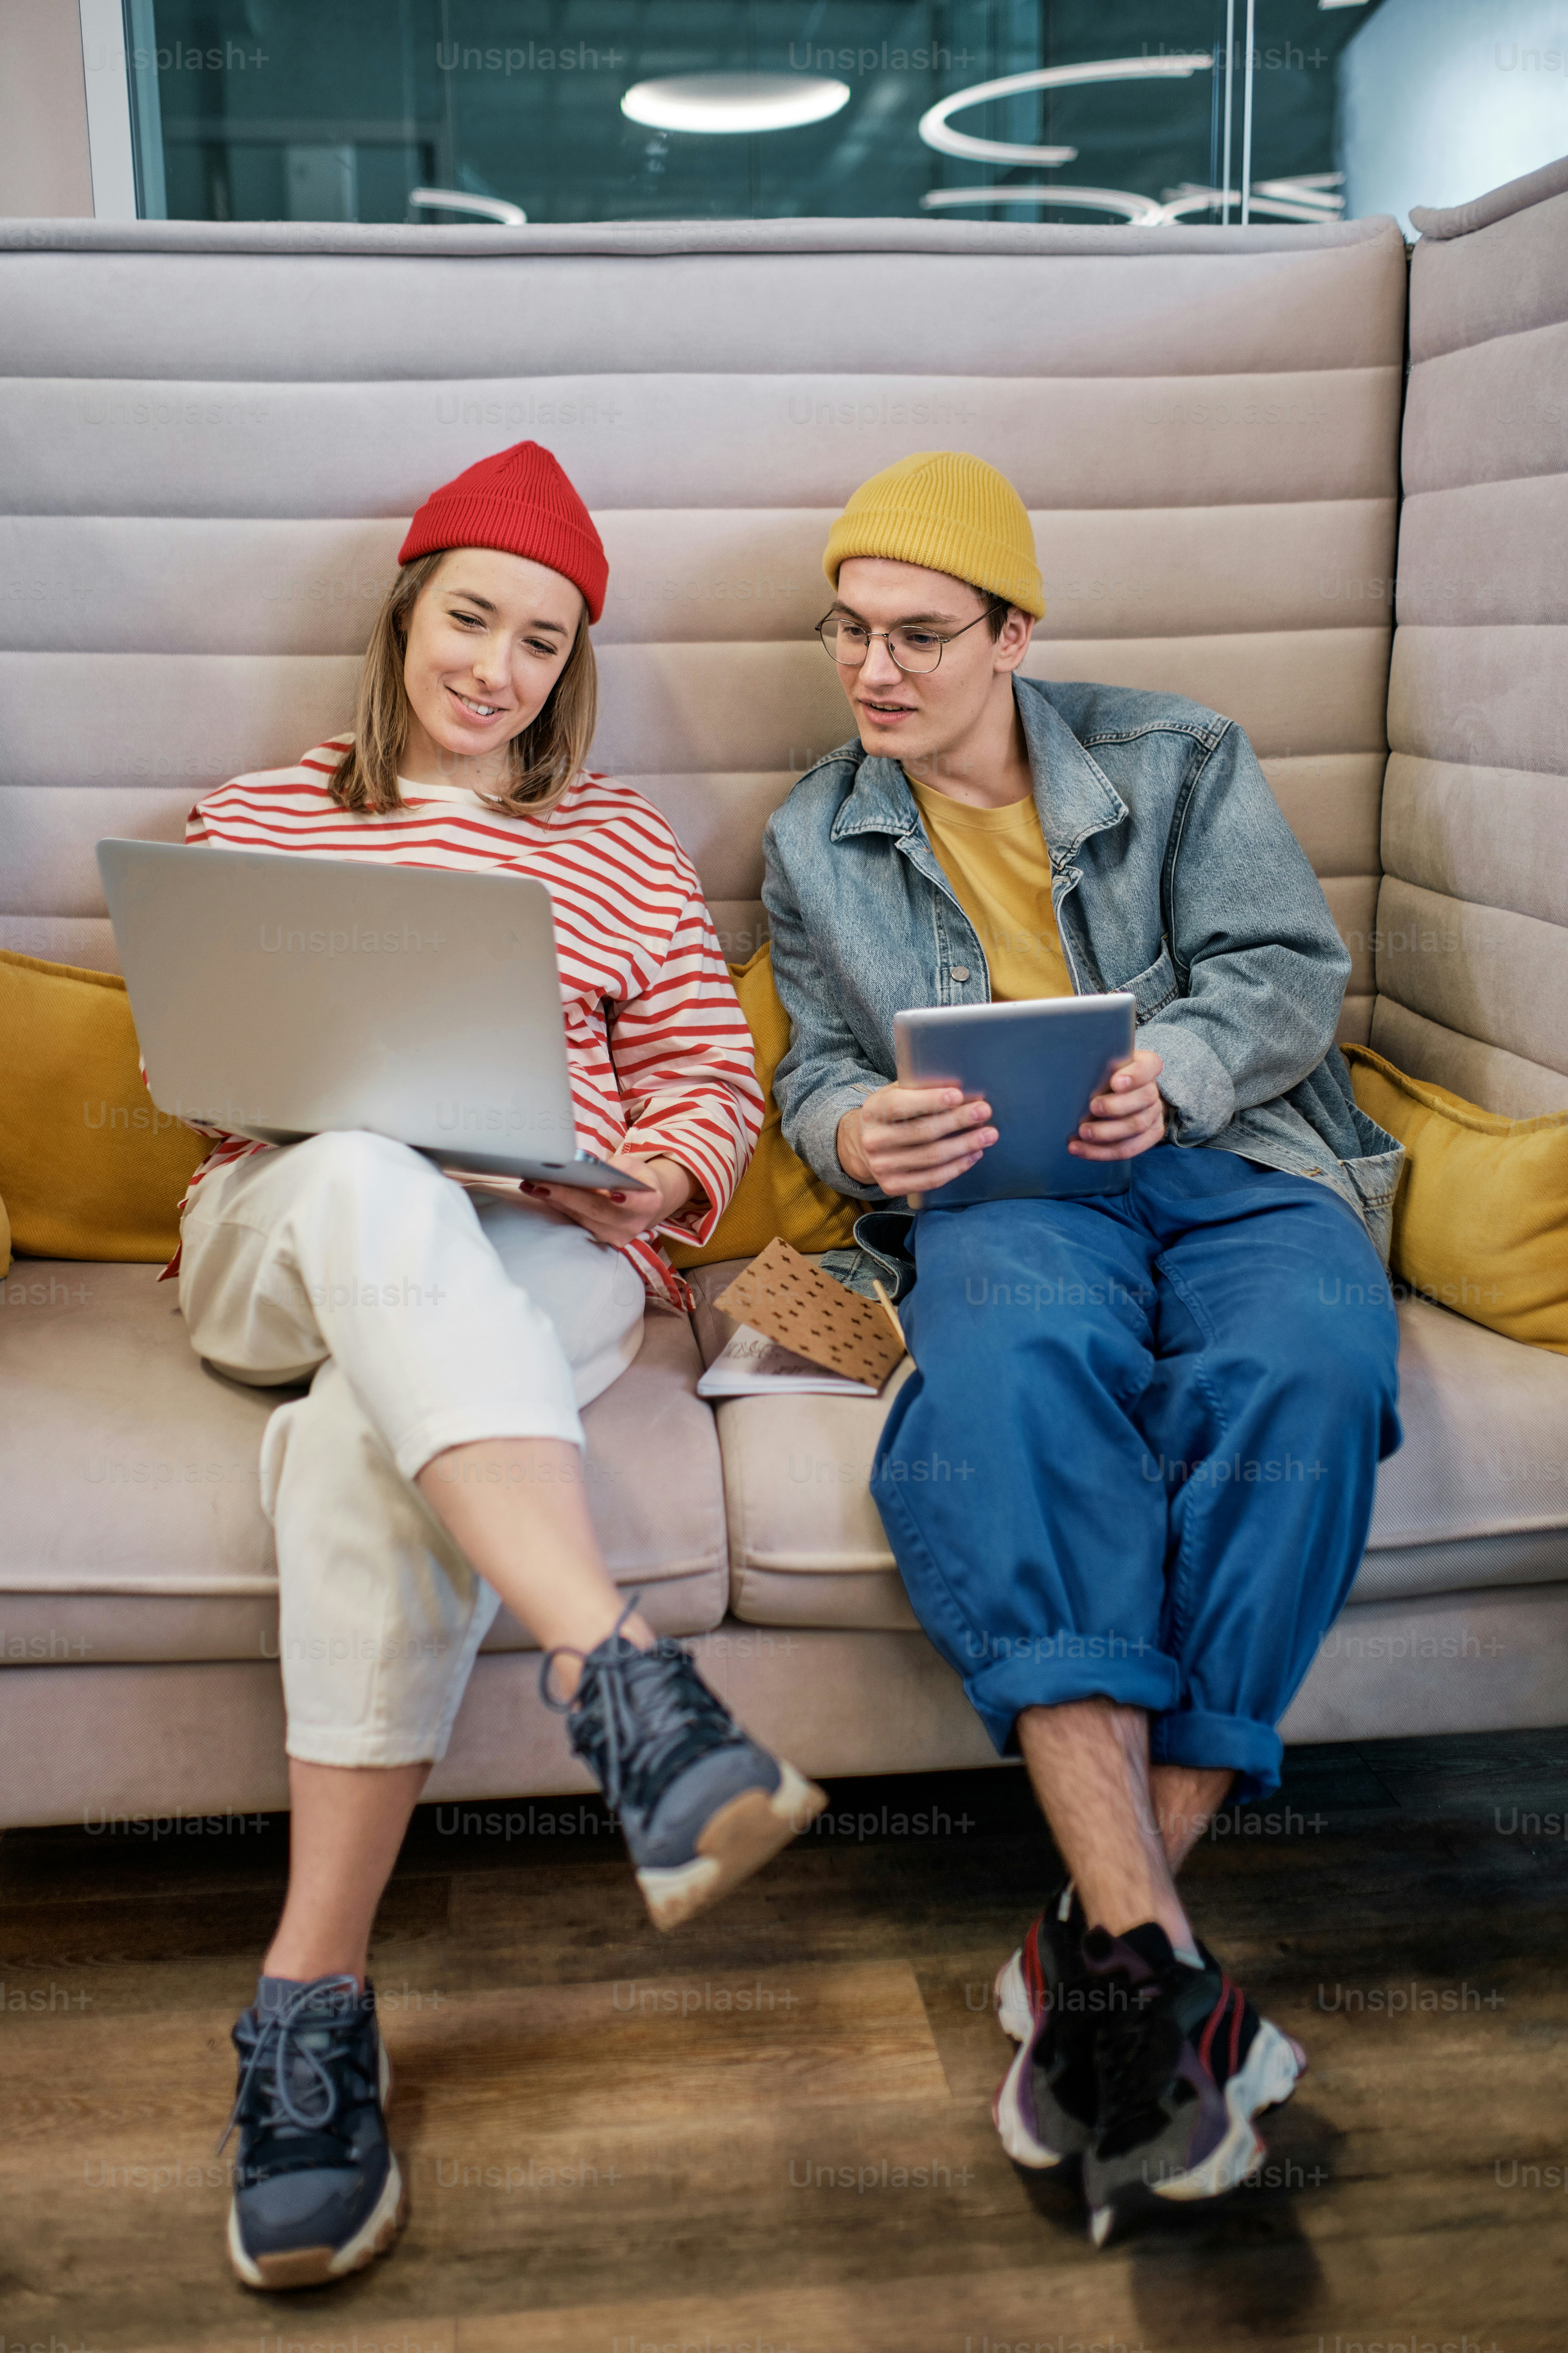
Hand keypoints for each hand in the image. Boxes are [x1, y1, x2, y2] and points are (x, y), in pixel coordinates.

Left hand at [518, 1152, 694, 1245]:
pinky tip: (539, 1193)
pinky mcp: (600, 1239)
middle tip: (542, 1183)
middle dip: (567, 1196)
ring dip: (555, 1201)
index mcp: (649, 1204)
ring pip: (582, 1217)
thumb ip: (616, 1170)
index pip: (638, 1203)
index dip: (627, 1200)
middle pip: (598, 1210)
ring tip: (532, 1185)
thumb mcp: (633, 1167)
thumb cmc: (637, 1179)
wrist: (645, 1202)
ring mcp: (616, 1236)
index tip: (614, 1194)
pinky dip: (557, 1206)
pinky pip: (576, 1221)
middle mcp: (634, 1225)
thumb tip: (586, 1169)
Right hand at [838, 1084, 996, 1196]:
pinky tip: (974, 1155)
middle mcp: (873, 1141)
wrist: (863, 1146)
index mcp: (872, 1111)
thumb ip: (918, 1090)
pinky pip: (931, 1179)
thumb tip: (961, 1088)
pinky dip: (956, 1167)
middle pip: (922, 1132)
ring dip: (965, 1145)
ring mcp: (881, 1166)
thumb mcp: (895, 1094)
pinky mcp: (892, 1186)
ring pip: (931, 1157)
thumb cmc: (890, 1114)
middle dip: (957, 1121)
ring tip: (989, 1135)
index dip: (930, 1101)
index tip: (958, 1096)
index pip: (900, 1106)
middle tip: (984, 1111)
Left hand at [1068, 1048, 1165, 1160]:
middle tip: (1092, 1107)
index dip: (1135, 1075)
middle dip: (1116, 1106)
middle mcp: (1152, 1090)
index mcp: (1145, 1066)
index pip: (1150, 1065)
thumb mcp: (1099, 1066)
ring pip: (1137, 1126)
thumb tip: (1069, 1069)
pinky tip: (1080, 1149)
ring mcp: (1154, 1114)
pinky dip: (1102, 1152)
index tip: (1115, 1082)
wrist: (1108, 1097)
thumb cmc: (1099, 1077)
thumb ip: (1094, 1066)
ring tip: (1082, 1133)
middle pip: (1144, 1098)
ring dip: (1106, 1132)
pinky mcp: (1149, 1135)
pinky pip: (1129, 1148)